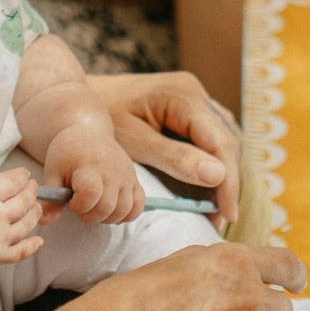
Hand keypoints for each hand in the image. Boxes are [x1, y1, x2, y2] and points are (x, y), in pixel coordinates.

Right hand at [0, 168, 42, 272]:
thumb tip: (0, 176)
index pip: (13, 182)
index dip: (22, 176)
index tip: (25, 175)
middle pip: (24, 202)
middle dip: (32, 192)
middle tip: (34, 187)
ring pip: (26, 225)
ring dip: (35, 214)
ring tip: (37, 207)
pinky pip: (20, 252)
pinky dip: (32, 246)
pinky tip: (39, 240)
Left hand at [44, 123, 146, 226]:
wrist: (88, 131)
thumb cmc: (67, 152)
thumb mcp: (53, 171)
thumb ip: (51, 199)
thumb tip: (44, 221)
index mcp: (90, 166)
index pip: (90, 194)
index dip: (78, 205)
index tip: (70, 201)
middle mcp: (112, 171)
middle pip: (107, 207)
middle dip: (89, 216)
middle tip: (80, 206)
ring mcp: (126, 175)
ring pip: (124, 210)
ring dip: (106, 217)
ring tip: (93, 207)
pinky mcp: (134, 180)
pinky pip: (137, 205)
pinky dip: (126, 214)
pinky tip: (111, 210)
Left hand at [88, 70, 240, 224]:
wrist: (80, 101)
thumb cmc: (102, 119)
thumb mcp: (135, 142)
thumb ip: (175, 158)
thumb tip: (218, 174)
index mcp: (183, 95)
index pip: (221, 143)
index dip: (230, 182)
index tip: (227, 215)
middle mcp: (195, 91)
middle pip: (228, 141)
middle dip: (228, 183)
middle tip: (220, 220)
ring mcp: (194, 96)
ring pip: (224, 139)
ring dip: (223, 174)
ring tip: (215, 209)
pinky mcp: (189, 106)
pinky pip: (211, 136)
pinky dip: (212, 163)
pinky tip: (206, 187)